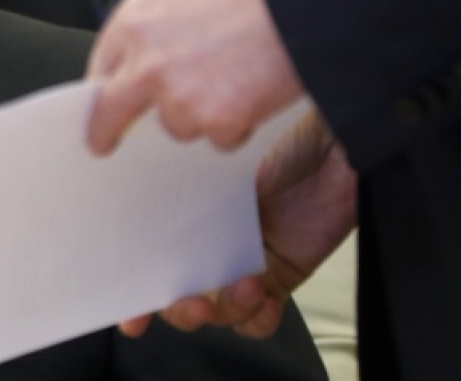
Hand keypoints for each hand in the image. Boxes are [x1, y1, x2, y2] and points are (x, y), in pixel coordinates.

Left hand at [86, 0, 302, 153]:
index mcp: (137, 17)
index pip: (102, 62)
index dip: (108, 79)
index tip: (105, 92)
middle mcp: (149, 62)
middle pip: (111, 112)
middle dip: (106, 129)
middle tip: (105, 140)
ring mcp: (182, 97)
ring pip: (178, 124)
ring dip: (198, 113)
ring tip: (231, 80)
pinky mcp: (219, 121)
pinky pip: (222, 136)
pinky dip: (238, 124)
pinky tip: (256, 93)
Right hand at [120, 111, 357, 337]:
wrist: (332, 148)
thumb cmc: (275, 140)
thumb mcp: (208, 159)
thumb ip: (170, 181)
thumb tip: (130, 188)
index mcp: (181, 218)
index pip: (146, 263)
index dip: (132, 293)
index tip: (128, 314)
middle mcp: (206, 246)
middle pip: (175, 296)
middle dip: (175, 310)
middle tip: (188, 301)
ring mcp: (240, 265)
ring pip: (216, 313)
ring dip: (222, 311)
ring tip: (243, 289)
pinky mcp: (277, 277)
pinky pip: (258, 320)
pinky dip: (255, 318)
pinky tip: (262, 298)